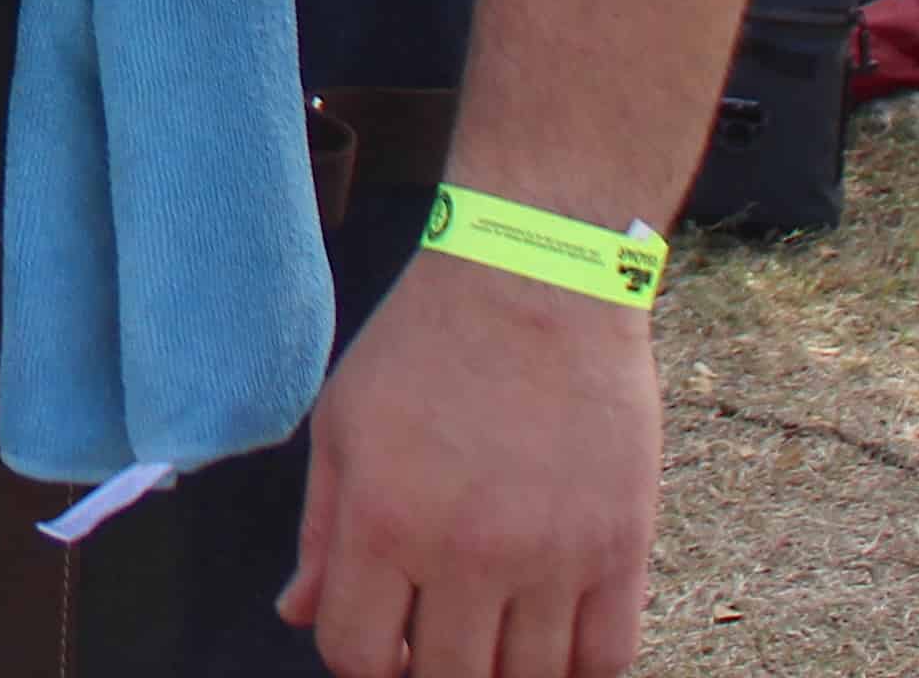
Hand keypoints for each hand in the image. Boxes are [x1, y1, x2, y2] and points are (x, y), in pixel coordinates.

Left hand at [281, 250, 660, 677]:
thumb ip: (320, 529)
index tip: (380, 638)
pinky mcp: (621, 546)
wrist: (537, 279)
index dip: (361, 660)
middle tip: (438, 637)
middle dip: (430, 671)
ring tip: (494, 634)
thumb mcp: (344, 422)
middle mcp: (468, 550)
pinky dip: (578, 667)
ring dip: (505, 672)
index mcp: (384, 519)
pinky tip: (554, 637)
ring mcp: (552, 554)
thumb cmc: (427, 344)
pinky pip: (608, 659)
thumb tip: (296, 613)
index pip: (356, 654)